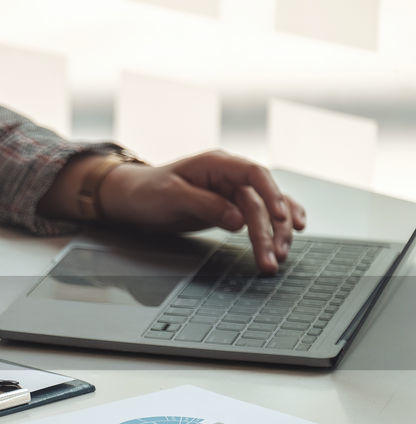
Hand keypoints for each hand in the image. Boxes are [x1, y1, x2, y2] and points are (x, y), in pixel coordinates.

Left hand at [98, 151, 307, 272]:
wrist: (132, 199)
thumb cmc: (147, 192)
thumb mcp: (170, 196)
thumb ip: (204, 205)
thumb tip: (238, 220)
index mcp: (216, 164)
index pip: (254, 174)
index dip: (271, 194)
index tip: (280, 217)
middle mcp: (229, 176)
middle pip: (261, 201)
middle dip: (270, 230)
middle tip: (273, 257)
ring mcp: (232, 192)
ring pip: (264, 212)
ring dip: (274, 234)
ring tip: (277, 259)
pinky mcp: (230, 209)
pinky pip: (259, 216)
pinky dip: (274, 227)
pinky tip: (289, 236)